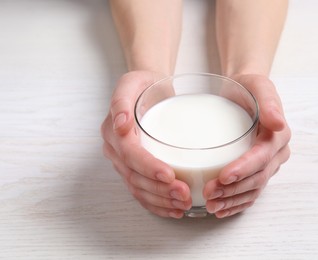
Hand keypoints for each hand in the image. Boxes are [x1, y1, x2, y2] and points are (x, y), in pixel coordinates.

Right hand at [101, 71, 191, 217]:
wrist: (148, 91)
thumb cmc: (144, 85)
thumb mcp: (133, 81)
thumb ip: (122, 99)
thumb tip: (120, 124)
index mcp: (113, 131)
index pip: (129, 154)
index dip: (148, 167)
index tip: (169, 175)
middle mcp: (116, 150)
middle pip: (135, 176)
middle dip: (159, 190)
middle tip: (184, 194)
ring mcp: (124, 163)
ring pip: (139, 189)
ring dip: (161, 200)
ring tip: (183, 204)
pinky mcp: (135, 170)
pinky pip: (142, 192)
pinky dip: (157, 204)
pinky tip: (174, 209)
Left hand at [204, 74, 290, 217]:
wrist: (244, 93)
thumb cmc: (248, 88)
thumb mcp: (259, 86)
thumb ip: (269, 103)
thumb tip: (278, 123)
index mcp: (278, 136)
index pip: (262, 157)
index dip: (244, 169)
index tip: (224, 176)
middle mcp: (275, 153)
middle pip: (256, 178)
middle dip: (233, 189)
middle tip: (210, 194)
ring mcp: (267, 165)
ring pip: (253, 189)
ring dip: (232, 201)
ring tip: (211, 205)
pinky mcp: (256, 171)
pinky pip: (250, 192)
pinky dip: (236, 204)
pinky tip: (222, 210)